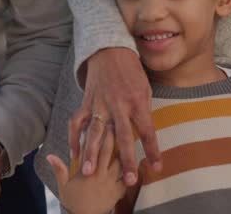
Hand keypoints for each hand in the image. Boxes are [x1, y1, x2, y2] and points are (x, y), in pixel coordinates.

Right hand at [46, 126, 127, 213]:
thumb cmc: (73, 201)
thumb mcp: (64, 185)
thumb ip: (59, 168)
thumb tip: (49, 155)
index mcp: (89, 171)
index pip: (94, 149)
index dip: (98, 136)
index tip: (101, 123)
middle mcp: (102, 174)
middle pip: (110, 152)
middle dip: (112, 137)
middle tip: (114, 126)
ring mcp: (112, 183)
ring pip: (121, 163)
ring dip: (122, 153)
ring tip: (125, 142)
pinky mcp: (118, 192)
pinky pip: (127, 179)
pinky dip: (129, 171)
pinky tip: (131, 165)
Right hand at [69, 47, 159, 186]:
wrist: (109, 50)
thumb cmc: (131, 71)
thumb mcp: (144, 88)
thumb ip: (143, 111)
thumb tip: (145, 134)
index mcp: (136, 101)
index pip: (147, 130)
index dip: (152, 150)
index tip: (157, 167)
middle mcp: (118, 105)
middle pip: (122, 137)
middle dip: (126, 160)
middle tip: (128, 180)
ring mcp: (99, 104)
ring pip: (95, 133)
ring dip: (92, 154)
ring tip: (89, 173)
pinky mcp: (86, 102)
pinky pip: (77, 122)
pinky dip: (74, 138)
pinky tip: (73, 154)